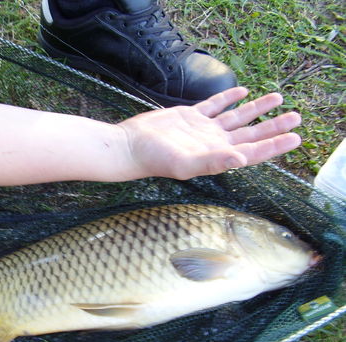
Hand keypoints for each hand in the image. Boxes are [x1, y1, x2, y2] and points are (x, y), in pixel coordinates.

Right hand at [118, 87, 301, 179]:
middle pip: (251, 133)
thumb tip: (241, 159)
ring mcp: (203, 129)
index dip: (274, 145)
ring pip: (237, 117)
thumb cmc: (155, 159)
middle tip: (296, 117)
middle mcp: (214, 143)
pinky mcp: (190, 116)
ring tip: (278, 98)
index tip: (294, 138)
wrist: (131, 146)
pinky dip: (229, 98)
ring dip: (257, 109)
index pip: (252, 151)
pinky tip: (242, 91)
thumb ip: (214, 162)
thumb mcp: (186, 164)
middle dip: (273, 126)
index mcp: (217, 155)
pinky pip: (215, 105)